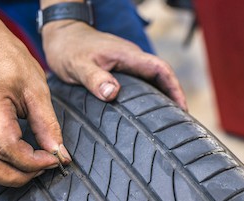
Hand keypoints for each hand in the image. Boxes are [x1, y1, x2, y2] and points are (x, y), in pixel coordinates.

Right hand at [0, 31, 70, 186]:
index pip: (7, 148)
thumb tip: (60, 156)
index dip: (33, 162)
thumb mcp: (38, 89)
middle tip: (41, 167)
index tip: (54, 160)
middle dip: (19, 177)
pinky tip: (8, 161)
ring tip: (26, 166)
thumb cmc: (13, 64)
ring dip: (3, 178)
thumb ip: (48, 125)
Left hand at [42, 21, 186, 110]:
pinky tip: (141, 109)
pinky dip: (144, 95)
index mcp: (127, 55)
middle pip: (160, 77)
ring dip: (159, 97)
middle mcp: (130, 58)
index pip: (160, 70)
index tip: (182, 110)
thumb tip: (113, 93)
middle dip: (172, 97)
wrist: (61, 34)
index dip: (175, 89)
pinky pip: (137, 81)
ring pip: (149, 80)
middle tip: (175, 123)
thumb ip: (94, 78)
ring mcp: (125, 62)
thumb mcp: (77, 65)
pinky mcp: (118, 67)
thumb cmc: (68, 48)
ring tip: (162, 121)